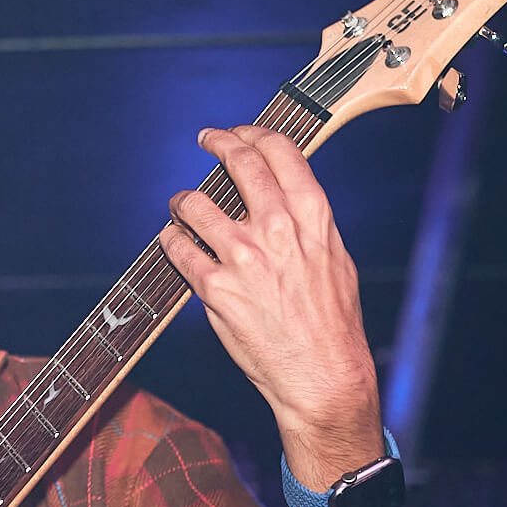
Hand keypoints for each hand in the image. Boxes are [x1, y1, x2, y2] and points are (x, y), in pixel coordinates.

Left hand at [156, 126, 380, 478]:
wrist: (322, 375)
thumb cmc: (332, 322)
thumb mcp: (335, 258)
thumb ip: (308, 222)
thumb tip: (284, 195)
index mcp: (313, 217)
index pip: (280, 152)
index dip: (254, 133)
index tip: (240, 132)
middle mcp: (277, 229)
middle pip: (239, 162)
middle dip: (218, 142)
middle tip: (206, 139)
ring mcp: (243, 257)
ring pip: (196, 203)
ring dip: (183, 199)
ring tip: (180, 204)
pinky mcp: (215, 288)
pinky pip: (178, 249)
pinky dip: (171, 240)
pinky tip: (173, 240)